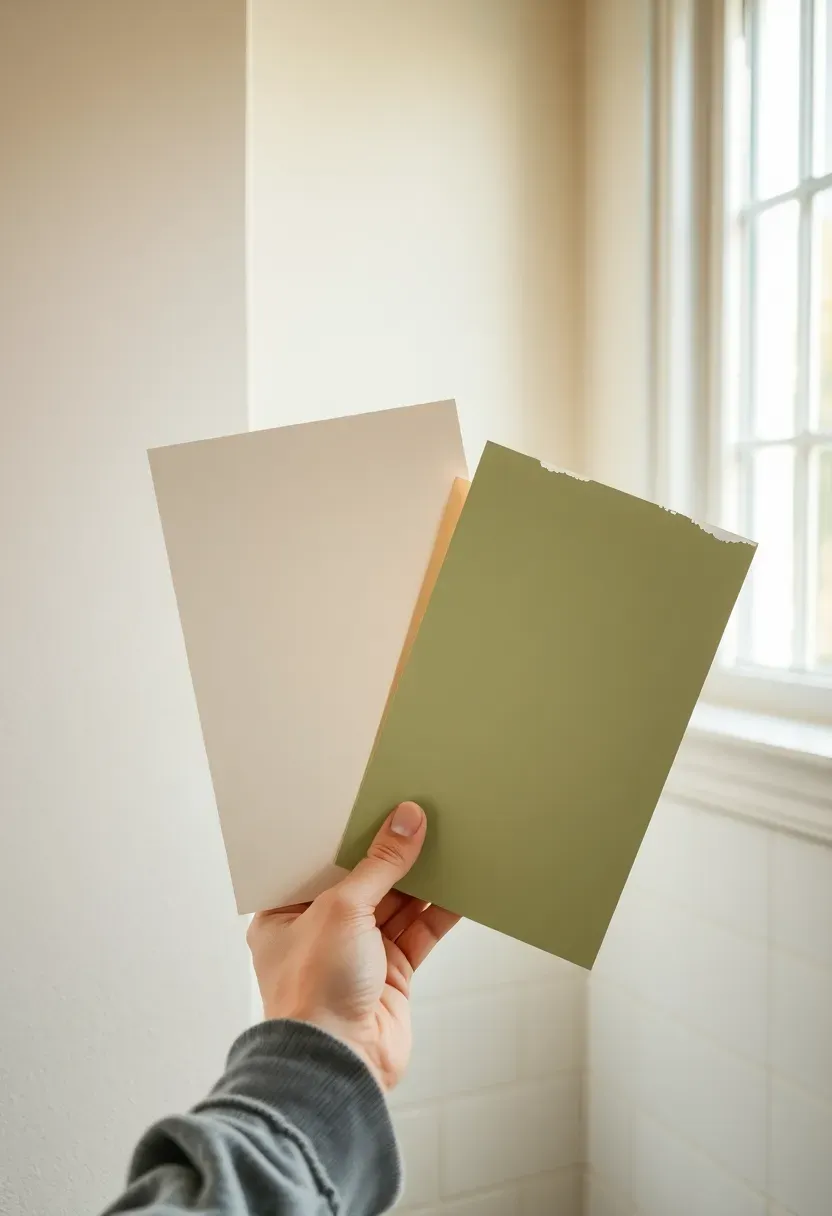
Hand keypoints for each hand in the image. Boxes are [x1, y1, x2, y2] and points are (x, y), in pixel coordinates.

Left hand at [247, 802, 458, 1090]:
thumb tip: (407, 820)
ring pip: (396, 905)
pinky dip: (439, 912)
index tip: (379, 806)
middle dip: (393, 854)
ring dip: (421, 880)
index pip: (321, 863)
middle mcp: (320, 932)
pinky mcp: (391, 975)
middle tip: (423, 817)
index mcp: (286, 913)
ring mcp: (358, 954)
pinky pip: (418, 933)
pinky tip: (460, 888)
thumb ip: (380, 864)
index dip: (350, 836)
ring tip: (448, 841)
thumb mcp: (344, 908)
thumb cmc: (315, 987)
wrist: (338, 1063)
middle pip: (364, 881)